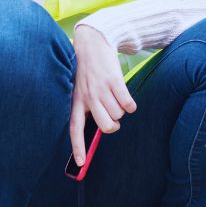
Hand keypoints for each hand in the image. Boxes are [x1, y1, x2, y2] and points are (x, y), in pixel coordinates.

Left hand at [70, 24, 136, 165]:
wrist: (93, 42)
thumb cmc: (88, 70)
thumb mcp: (81, 89)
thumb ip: (87, 108)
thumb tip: (102, 129)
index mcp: (76, 101)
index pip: (75, 128)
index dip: (78, 147)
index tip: (80, 163)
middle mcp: (88, 97)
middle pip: (106, 127)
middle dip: (114, 125)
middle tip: (112, 114)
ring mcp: (101, 89)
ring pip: (119, 115)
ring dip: (121, 109)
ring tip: (115, 96)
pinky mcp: (114, 81)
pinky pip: (128, 105)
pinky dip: (130, 104)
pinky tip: (125, 95)